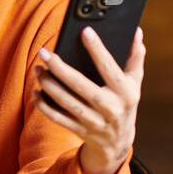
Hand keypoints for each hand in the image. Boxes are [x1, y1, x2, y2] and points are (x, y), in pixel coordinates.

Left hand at [34, 27, 145, 173]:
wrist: (118, 142)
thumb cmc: (125, 104)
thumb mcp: (134, 83)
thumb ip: (135, 58)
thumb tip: (136, 32)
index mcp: (126, 92)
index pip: (109, 67)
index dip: (97, 49)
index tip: (85, 31)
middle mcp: (110, 107)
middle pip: (80, 85)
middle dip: (60, 68)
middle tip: (44, 53)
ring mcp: (94, 121)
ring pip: (66, 102)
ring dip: (48, 84)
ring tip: (38, 69)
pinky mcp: (80, 130)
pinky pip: (57, 118)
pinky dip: (44, 105)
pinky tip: (36, 92)